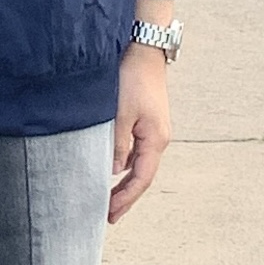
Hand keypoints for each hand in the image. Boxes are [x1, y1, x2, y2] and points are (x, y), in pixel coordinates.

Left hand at [108, 42, 170, 223]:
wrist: (143, 50)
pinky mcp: (145, 120)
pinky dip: (122, 162)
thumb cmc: (132, 79)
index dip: (126, 199)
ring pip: (137, 162)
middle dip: (125, 195)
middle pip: (141, 175)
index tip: (111, 214)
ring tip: (106, 196)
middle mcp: (157, 138)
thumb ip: (117, 143)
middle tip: (107, 214)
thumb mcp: (120, 113)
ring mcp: (152, 129)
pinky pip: (134, 148)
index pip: (141, 179)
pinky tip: (109, 167)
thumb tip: (114, 170)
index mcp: (155, 140)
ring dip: (123, 179)